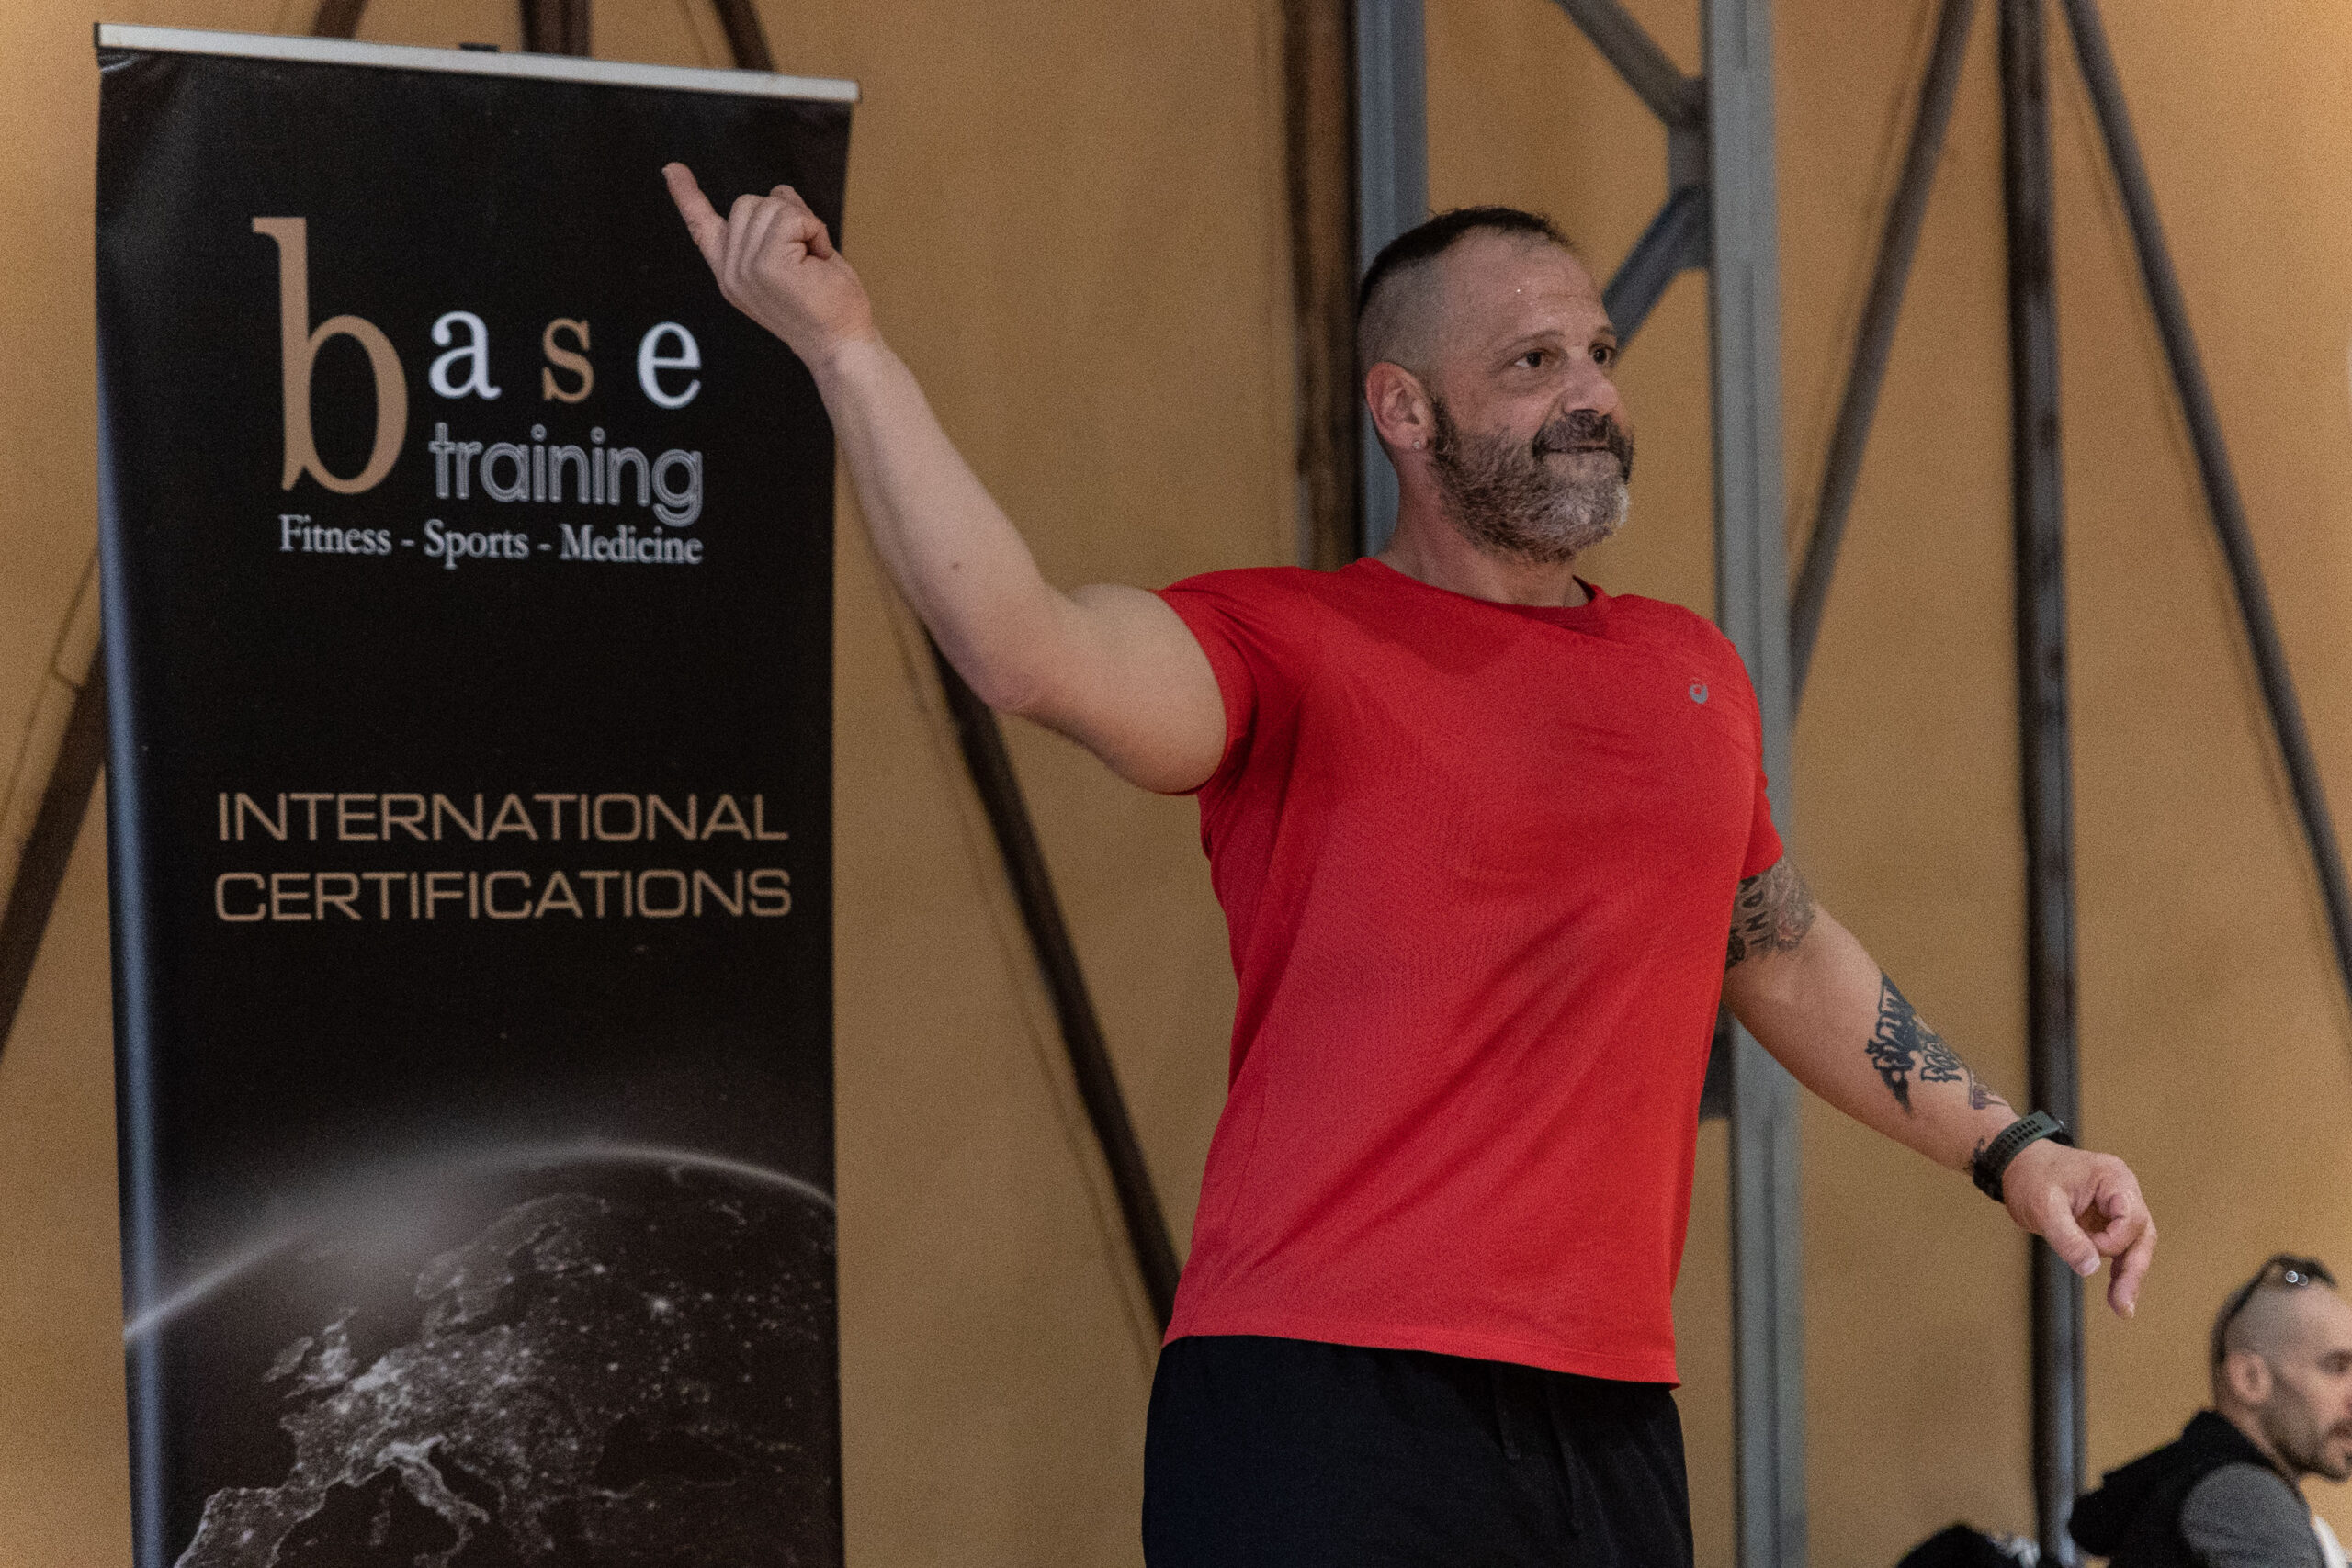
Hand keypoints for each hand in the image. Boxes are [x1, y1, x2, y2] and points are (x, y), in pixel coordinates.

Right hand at [663, 163, 875, 368]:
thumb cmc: (826, 305)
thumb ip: (774, 230)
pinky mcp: (767, 265)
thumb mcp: (793, 261)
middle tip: (807, 255)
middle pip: (747, 202)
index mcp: (732, 272)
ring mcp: (745, 268)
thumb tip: (778, 192)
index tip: (672, 169)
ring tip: (813, 260)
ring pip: (769, 205)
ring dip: (804, 224)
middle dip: (786, 215)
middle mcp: (731, 271)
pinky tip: (819, 258)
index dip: (686, 195)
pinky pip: (791, 216)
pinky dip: (814, 229)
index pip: (701, 228)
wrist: (842, 344)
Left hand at [2002, 1139, 2155, 1316]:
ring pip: (2134, 1246)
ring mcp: (2115, 1208)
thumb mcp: (2043, 1206)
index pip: (2132, 1218)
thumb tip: (2091, 1269)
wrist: (2016, 1164)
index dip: (2113, 1240)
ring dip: (2128, 1275)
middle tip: (2124, 1305)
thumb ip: (2067, 1238)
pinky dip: (2117, 1269)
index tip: (2088, 1245)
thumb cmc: (2031, 1175)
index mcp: (2114, 1179)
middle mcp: (2121, 1192)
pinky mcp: (2105, 1222)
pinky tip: (2116, 1293)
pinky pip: (2119, 1248)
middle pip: (2141, 1236)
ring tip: (2122, 1306)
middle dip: (2133, 1271)